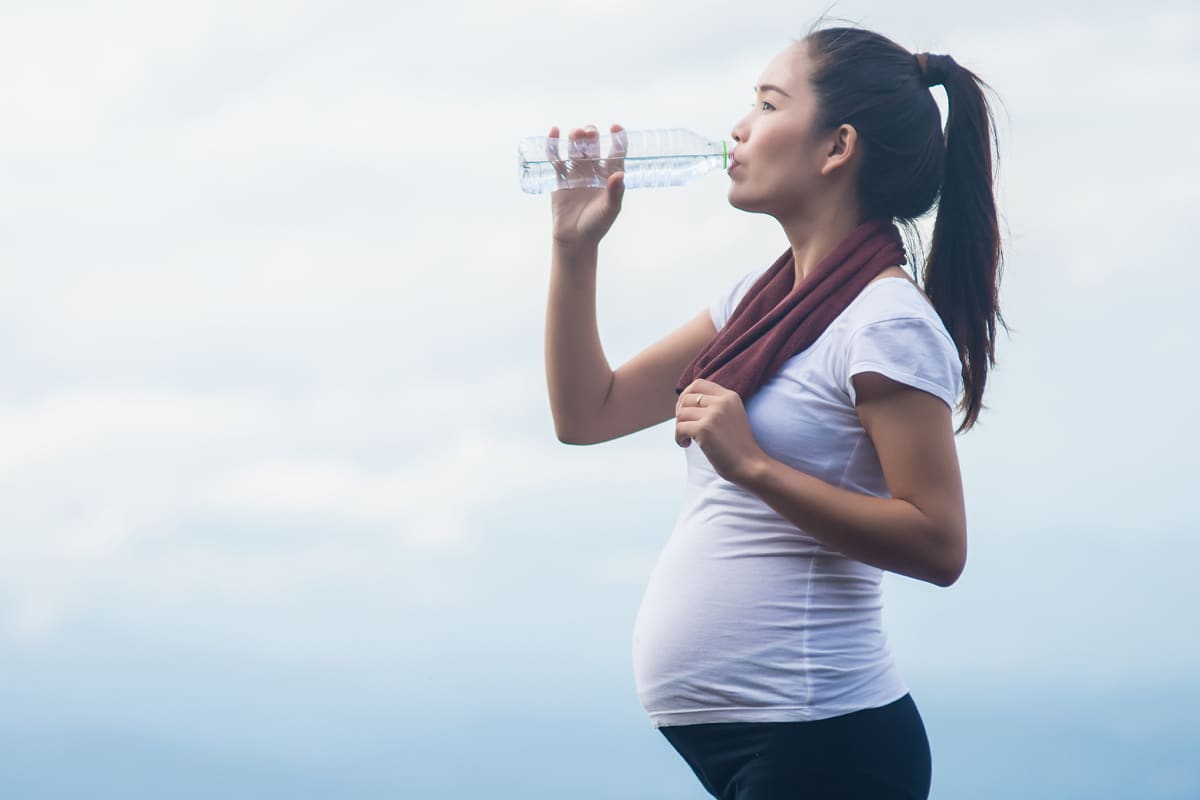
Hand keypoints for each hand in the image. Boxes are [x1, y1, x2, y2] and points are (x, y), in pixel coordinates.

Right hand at [549, 124, 626, 248]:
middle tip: (589, 133)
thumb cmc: (597, 225)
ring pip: (575, 150)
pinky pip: (556, 158)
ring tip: (576, 134)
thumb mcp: (610, 210)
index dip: (617, 138)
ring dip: (575, 139)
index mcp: (610, 175)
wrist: (574, 239)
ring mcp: (576, 173)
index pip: (616, 151)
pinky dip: (553, 145)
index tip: (615, 128)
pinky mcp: (560, 178)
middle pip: (593, 147)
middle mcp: (594, 171)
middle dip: (591, 137)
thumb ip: (615, 193)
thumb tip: (620, 175)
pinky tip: (554, 132)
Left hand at [674, 378, 768, 484]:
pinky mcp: (705, 429)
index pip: (699, 384)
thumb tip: (683, 402)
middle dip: (680, 413)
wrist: (750, 465)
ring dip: (679, 427)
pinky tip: (686, 444)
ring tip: (687, 438)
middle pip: (686, 398)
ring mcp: (713, 415)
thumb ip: (714, 405)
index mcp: (730, 396)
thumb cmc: (737, 445)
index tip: (685, 410)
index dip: (686, 395)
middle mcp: (722, 402)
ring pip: (681, 414)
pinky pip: (679, 428)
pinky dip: (678, 438)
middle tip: (685, 427)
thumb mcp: (731, 416)